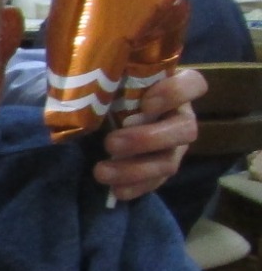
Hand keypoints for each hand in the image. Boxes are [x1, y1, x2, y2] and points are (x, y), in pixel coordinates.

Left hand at [93, 68, 201, 202]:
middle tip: (110, 143)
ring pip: (169, 162)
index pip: (193, 84)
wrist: (106, 113)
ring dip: (135, 170)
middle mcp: (180, 116)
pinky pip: (157, 182)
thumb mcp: (112, 79)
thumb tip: (77, 88)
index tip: (145, 103)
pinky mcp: (162, 167)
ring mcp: (175, 145)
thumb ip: (106, 79)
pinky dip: (135, 188)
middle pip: (184, 130)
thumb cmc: (113, 89)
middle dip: (147, 139)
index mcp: (172, 87)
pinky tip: (115, 191)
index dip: (175, 94)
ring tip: (101, 172)